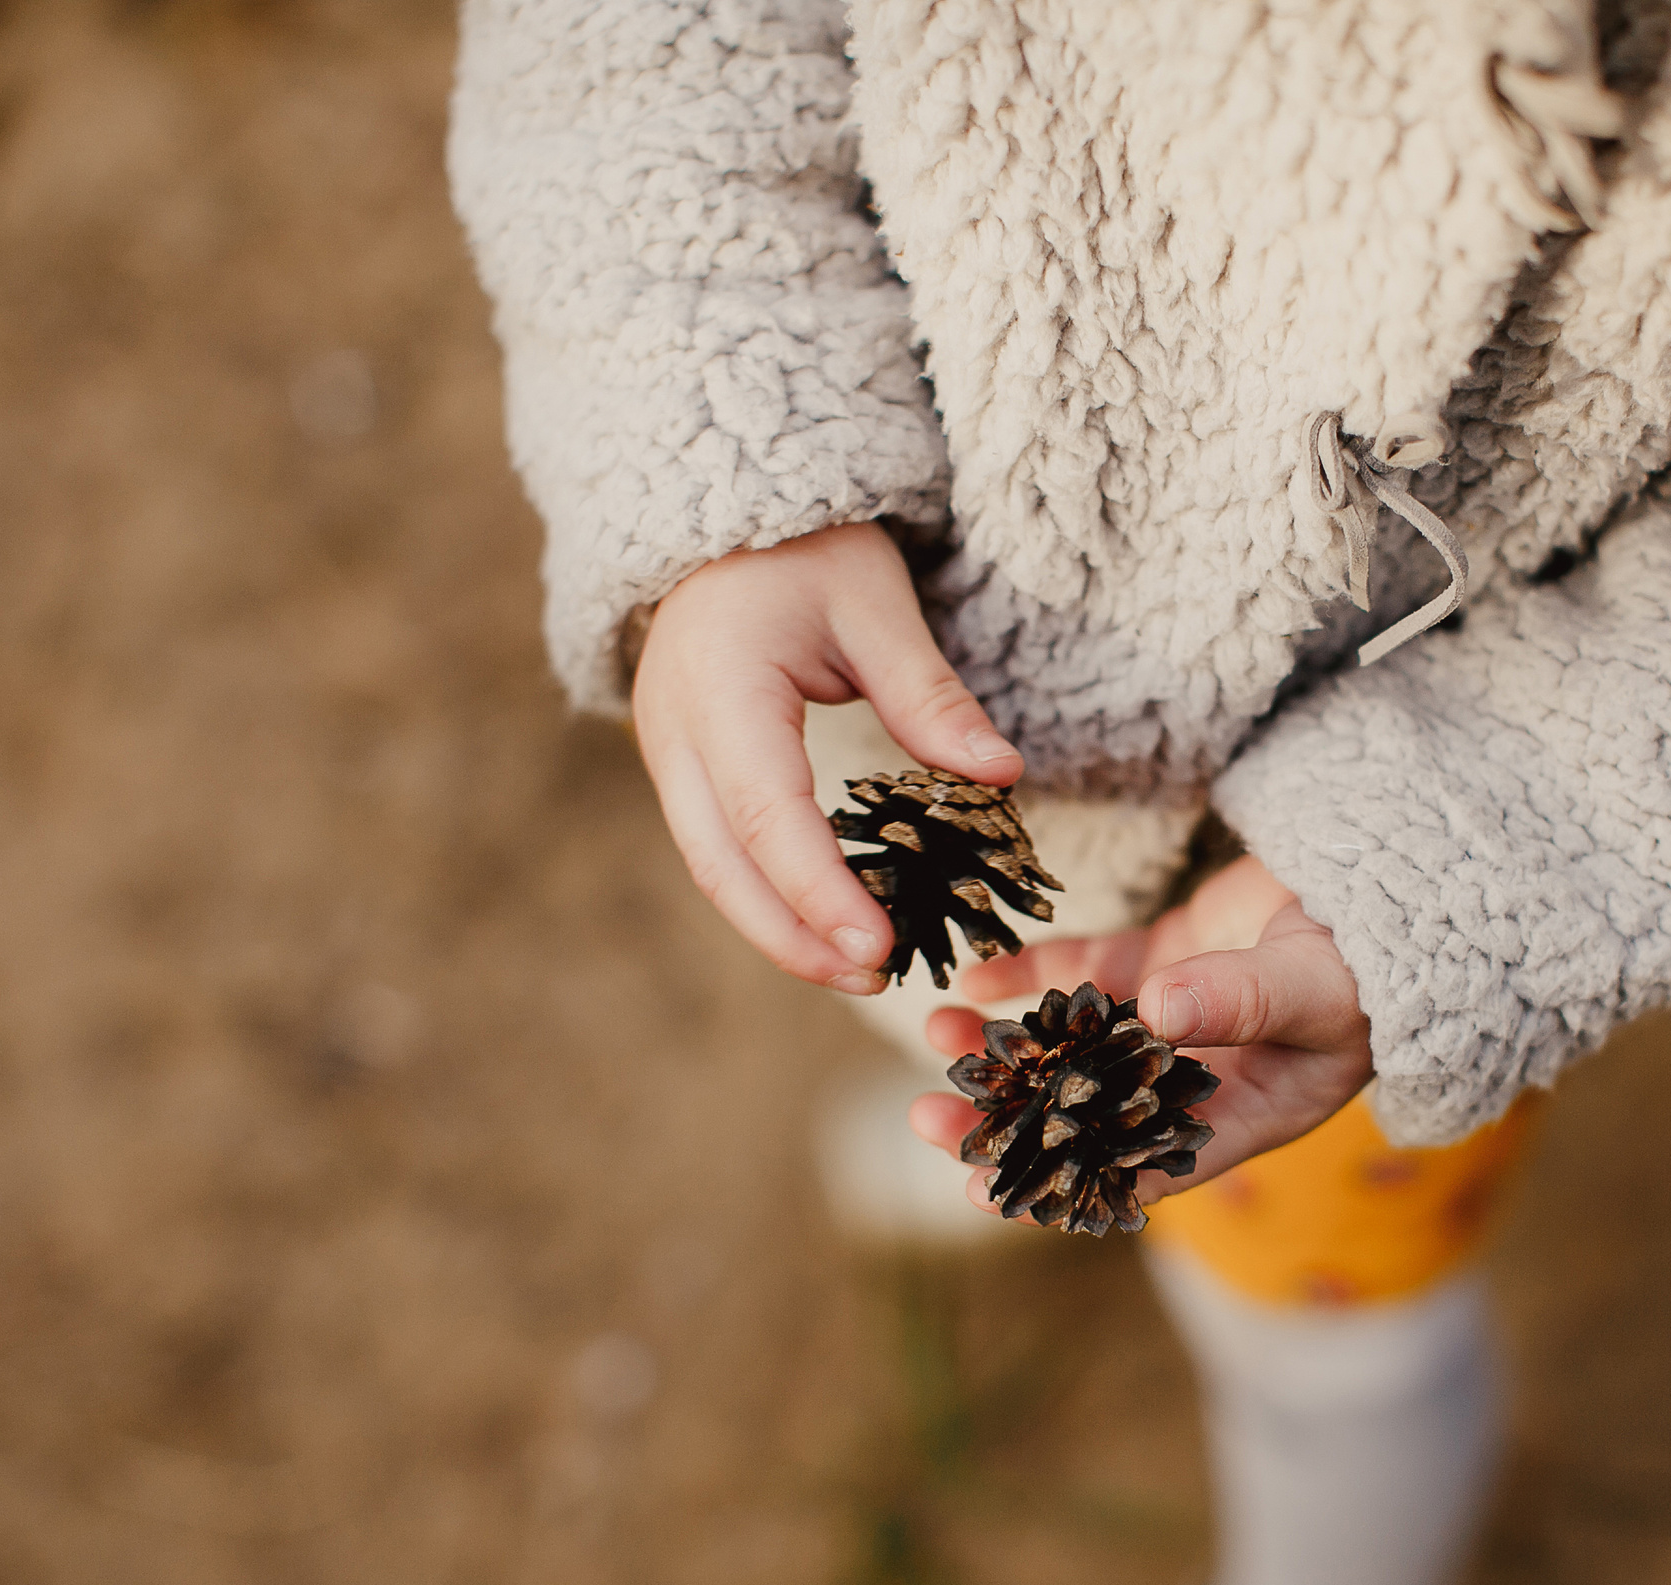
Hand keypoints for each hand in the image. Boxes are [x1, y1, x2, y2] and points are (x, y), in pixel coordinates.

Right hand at [630, 523, 1021, 992]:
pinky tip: (828, 923)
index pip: (768, 813)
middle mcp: (674, 731)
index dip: (820, 891)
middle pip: (722, 866)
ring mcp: (668, 753)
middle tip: (875, 982)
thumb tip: (1002, 774)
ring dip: (780, 928)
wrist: (725, 516)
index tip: (880, 949)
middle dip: (794, 936)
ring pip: (714, 869)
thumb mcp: (877, 604)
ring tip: (860, 969)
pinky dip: (770, 894)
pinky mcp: (683, 768)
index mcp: (720, 686)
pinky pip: (720, 848)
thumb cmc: (806, 548)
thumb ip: (930, 695)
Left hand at [910, 855, 1374, 1216]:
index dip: (1060, 1183)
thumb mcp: (1319, 987)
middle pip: (1087, 1113)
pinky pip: (1088, 978)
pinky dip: (1034, 978)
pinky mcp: (1170, 960)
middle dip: (1006, 1117)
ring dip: (1007, 1045)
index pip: (1138, 1166)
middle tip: (928, 1114)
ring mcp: (1180, 1021)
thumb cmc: (1383, 958)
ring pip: (1074, 1047)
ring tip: (939, 1032)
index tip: (981, 1189)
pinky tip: (978, 977)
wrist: (1407, 883)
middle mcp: (1201, 1080)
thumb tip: (1159, 1013)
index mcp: (1244, 1114)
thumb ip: (1242, 1000)